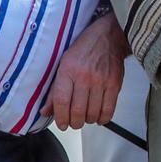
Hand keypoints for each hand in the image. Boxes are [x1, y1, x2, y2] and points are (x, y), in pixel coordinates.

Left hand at [44, 13, 125, 129]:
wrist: (109, 37)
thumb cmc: (85, 49)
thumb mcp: (63, 64)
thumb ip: (54, 89)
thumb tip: (45, 111)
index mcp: (68, 70)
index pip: (61, 100)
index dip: (60, 117)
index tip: (61, 124)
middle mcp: (84, 76)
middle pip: (77, 111)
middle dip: (74, 123)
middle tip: (73, 123)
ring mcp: (101, 81)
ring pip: (92, 113)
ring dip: (87, 121)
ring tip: (86, 117)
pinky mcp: (114, 84)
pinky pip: (108, 110)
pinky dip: (102, 119)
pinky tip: (98, 116)